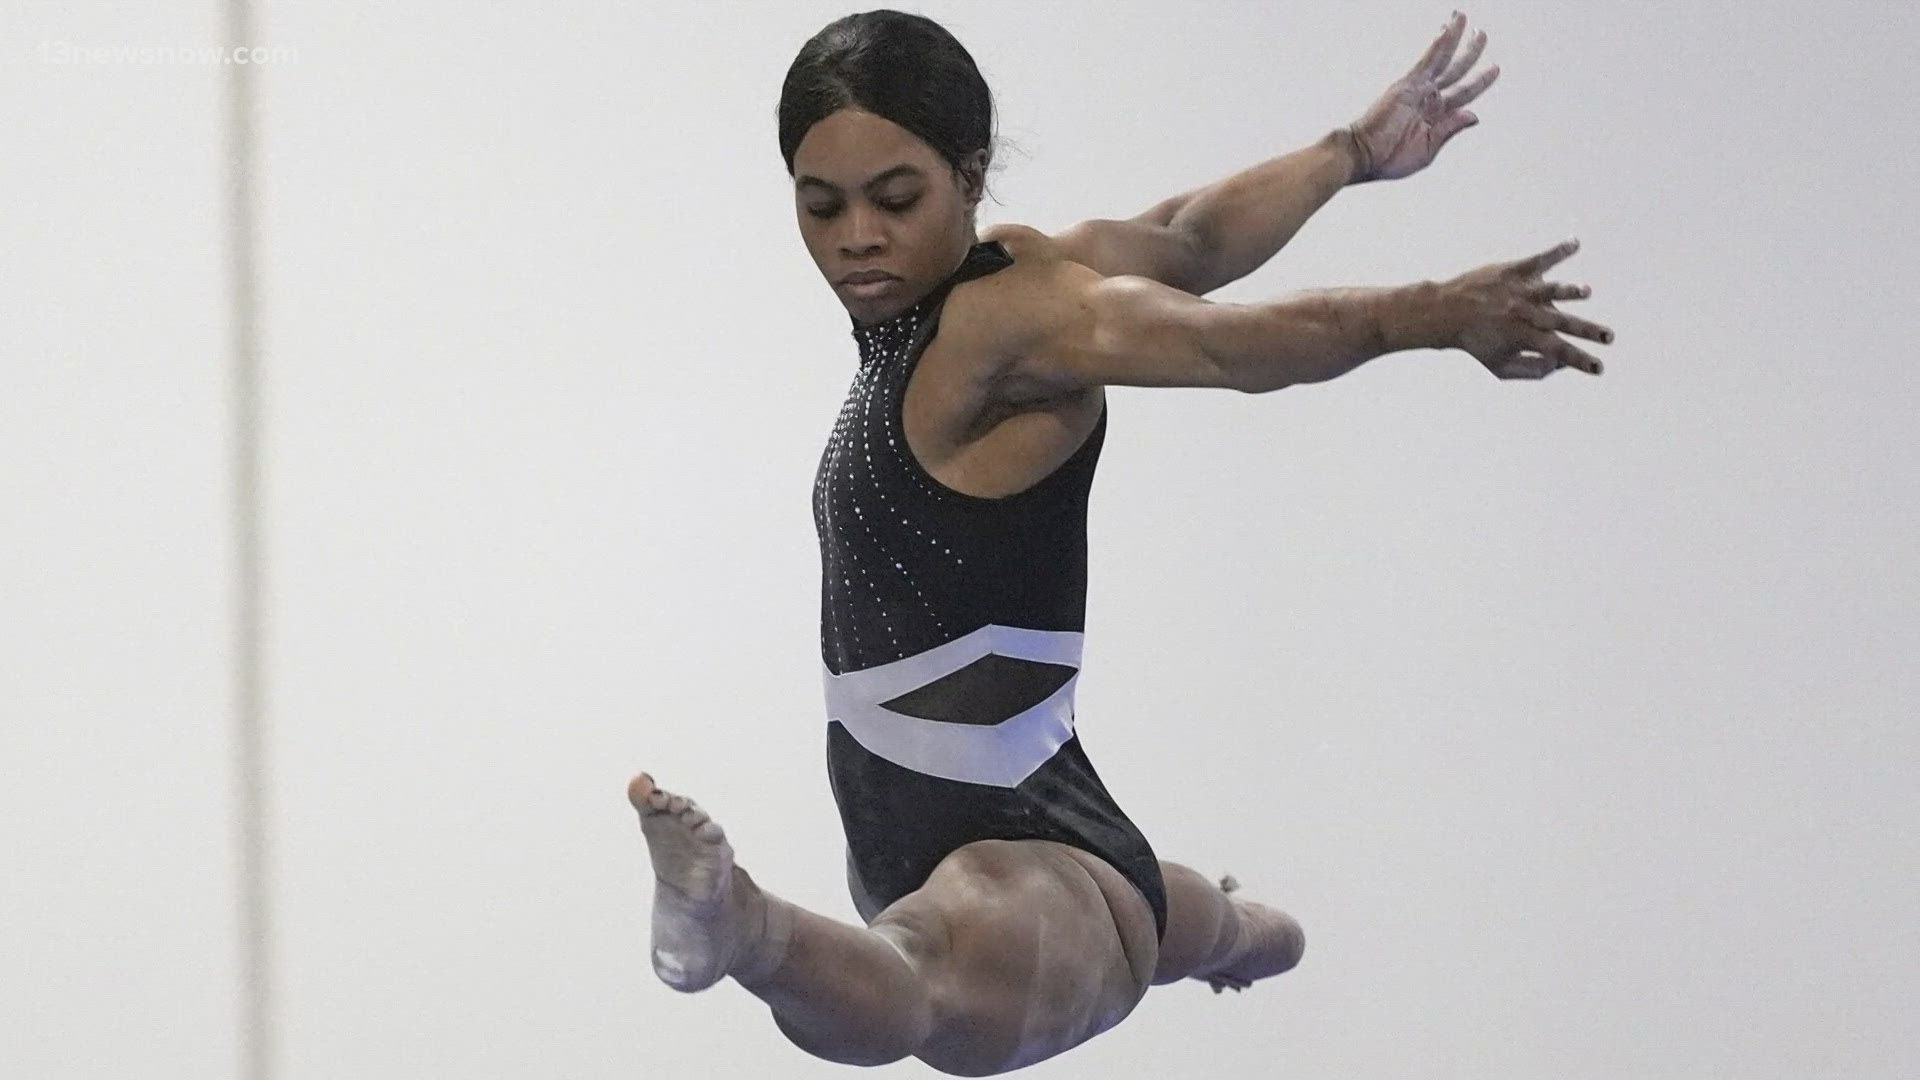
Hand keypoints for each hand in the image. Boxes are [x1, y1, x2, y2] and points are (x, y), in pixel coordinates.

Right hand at [1345, 11, 1498, 183]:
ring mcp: (1418, 90)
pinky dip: (1440, 44)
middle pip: (1456, 70)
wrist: (1362, 155)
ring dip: (1455, 39)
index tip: (1494, 68)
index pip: (1463, 93)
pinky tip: (1449, 28)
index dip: (1480, 80)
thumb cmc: (1389, 159)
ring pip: (1443, 59)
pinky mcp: (1407, 84)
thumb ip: (1450, 129)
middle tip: (1480, 34)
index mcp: (1436, 117)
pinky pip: (1428, 60)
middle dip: (1470, 52)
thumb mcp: (1427, 149)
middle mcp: (1428, 99)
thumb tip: (1474, 115)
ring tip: (1464, 19)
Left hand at [1439, 239, 1612, 378]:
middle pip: (1560, 323)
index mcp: (1522, 337)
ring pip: (1548, 290)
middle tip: (1609, 337)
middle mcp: (1522, 314)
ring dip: (1568, 291)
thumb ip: (1531, 371)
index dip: (1579, 361)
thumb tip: (1560, 365)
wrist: (1445, 312)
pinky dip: (1557, 251)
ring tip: (1586, 292)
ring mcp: (1518, 291)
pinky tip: (1575, 243)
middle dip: (1586, 331)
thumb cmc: (1476, 342)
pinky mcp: (1512, 271)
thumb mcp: (1499, 367)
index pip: (1557, 352)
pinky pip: (1538, 259)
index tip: (1599, 368)